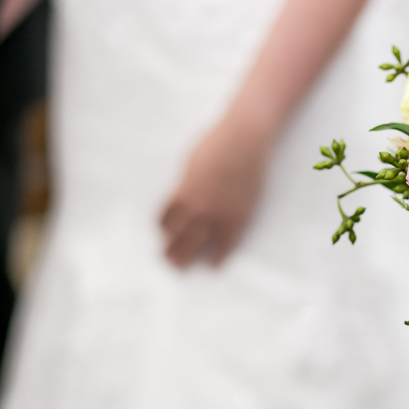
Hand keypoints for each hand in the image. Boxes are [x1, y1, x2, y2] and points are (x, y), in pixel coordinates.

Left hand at [160, 117, 273, 267]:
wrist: (245, 142)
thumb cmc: (217, 145)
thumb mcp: (190, 163)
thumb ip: (186, 184)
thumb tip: (184, 194)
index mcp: (182, 193)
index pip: (166, 219)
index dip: (163, 229)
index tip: (164, 235)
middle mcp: (197, 209)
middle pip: (178, 237)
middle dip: (170, 251)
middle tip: (168, 261)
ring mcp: (219, 216)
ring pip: (198, 244)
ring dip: (187, 257)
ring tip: (181, 267)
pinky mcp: (239, 218)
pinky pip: (226, 244)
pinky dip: (219, 256)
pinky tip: (213, 264)